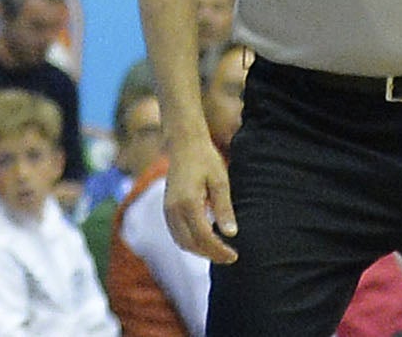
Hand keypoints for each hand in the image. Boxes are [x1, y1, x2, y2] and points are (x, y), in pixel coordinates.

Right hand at [162, 126, 238, 262]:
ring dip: (200, 251)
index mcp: (188, 202)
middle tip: (231, 257)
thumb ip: (224, 208)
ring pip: (182, 242)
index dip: (219, 250)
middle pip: (191, 243)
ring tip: (220, 252)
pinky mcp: (167, 208)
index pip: (204, 237)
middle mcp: (173, 208)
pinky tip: (206, 241)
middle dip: (211, 254)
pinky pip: (177, 234)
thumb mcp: (220, 182)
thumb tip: (231, 234)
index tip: (235, 256)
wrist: (184, 144)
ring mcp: (168, 209)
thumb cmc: (205, 160)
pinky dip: (191, 243)